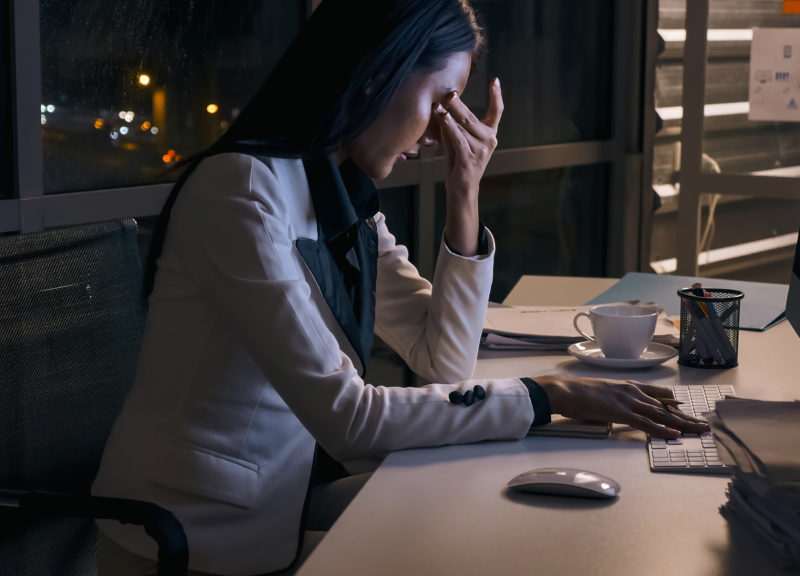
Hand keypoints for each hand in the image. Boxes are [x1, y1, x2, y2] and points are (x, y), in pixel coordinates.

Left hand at [436, 78, 502, 255]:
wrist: (461, 189)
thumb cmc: (458, 162)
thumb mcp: (456, 140)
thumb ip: (452, 124)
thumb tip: (441, 105)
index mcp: (490, 134)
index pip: (497, 112)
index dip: (496, 96)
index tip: (495, 80)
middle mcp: (489, 141)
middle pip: (473, 118)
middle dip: (459, 105)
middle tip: (449, 93)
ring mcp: (481, 151)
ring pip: (464, 128)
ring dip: (449, 118)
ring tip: (438, 107)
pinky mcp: (470, 159)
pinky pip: (459, 140)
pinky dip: (451, 129)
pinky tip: (444, 119)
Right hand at [534, 375, 709, 438]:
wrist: (565, 390)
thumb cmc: (576, 392)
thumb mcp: (600, 393)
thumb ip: (613, 400)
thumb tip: (616, 409)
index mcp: (627, 386)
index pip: (657, 394)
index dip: (673, 403)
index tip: (685, 409)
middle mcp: (632, 391)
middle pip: (665, 406)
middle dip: (685, 416)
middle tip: (701, 424)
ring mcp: (628, 401)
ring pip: (661, 414)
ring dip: (681, 424)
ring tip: (698, 430)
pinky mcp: (622, 413)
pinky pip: (646, 424)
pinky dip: (662, 430)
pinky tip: (674, 434)